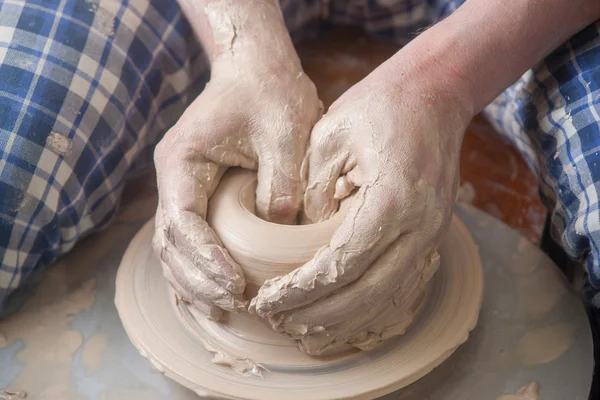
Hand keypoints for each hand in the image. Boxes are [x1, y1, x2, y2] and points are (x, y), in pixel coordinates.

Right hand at [153, 49, 322, 319]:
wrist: (257, 70)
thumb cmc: (271, 93)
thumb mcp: (286, 133)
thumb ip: (281, 182)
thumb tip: (279, 229)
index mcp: (184, 159)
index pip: (184, 221)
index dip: (206, 259)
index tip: (237, 286)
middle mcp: (173, 176)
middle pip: (172, 243)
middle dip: (199, 280)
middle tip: (235, 306)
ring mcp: (182, 186)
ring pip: (175, 248)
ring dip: (195, 283)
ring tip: (224, 312)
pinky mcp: (198, 194)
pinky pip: (190, 240)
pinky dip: (199, 270)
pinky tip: (216, 295)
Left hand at [250, 63, 473, 354]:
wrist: (433, 93)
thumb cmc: (378, 107)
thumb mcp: (329, 138)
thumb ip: (313, 195)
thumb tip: (299, 243)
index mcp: (392, 199)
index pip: (342, 263)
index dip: (302, 290)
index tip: (267, 301)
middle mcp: (420, 226)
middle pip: (368, 293)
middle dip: (319, 316)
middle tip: (278, 323)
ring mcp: (431, 234)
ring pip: (389, 299)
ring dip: (345, 323)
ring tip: (303, 333)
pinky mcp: (430, 236)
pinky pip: (404, 288)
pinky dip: (372, 312)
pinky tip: (343, 321)